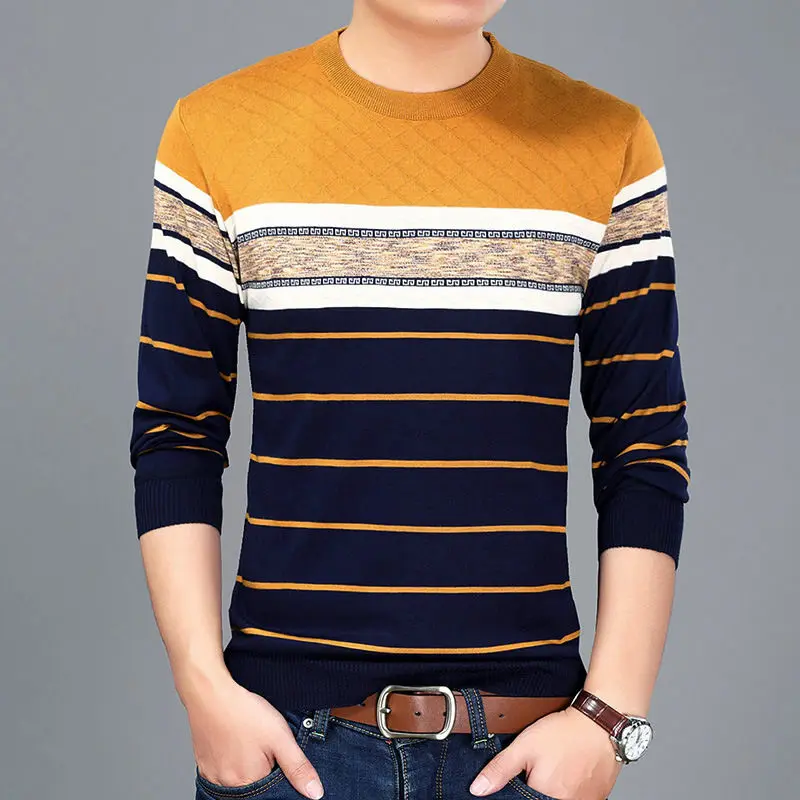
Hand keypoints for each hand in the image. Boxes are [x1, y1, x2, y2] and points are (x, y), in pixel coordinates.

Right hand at [185, 675, 323, 798]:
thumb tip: (315, 793)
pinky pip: (220, 771)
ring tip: (248, 740)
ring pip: (236, 778)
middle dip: (261, 767)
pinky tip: (234, 742)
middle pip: (253, 784)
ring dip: (245, 764)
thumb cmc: (244, 712)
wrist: (210, 693)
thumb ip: (298, 766)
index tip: (275, 752)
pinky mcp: (202, 765)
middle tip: (260, 742)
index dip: (277, 769)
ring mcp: (212, 775)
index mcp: (249, 782)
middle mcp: (227, 785)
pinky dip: (230, 760)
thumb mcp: (280, 737)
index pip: (270, 790)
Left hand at [469, 706, 622, 798]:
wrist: (600, 724)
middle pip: (541, 797)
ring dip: (554, 786)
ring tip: (557, 765)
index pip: (522, 798)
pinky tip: (570, 769)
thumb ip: (500, 769)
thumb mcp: (524, 746)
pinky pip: (577, 797)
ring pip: (559, 797)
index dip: (521, 785)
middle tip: (545, 763)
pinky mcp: (597, 798)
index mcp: (545, 797)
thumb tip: (477, 789)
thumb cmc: (564, 733)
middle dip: (537, 784)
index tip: (527, 771)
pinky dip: (571, 786)